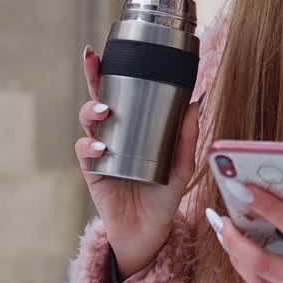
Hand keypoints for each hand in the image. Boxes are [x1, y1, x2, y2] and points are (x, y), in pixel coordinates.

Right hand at [74, 45, 198, 277]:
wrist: (150, 232)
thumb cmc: (164, 195)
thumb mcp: (182, 165)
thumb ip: (187, 136)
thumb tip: (195, 102)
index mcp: (133, 125)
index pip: (120, 92)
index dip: (110, 71)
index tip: (102, 50)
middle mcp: (113, 134)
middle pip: (98, 99)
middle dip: (93, 78)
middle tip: (93, 63)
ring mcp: (101, 152)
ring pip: (88, 123)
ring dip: (92, 111)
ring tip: (104, 112)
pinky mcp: (93, 173)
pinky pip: (86, 155)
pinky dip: (91, 148)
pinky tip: (102, 149)